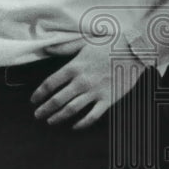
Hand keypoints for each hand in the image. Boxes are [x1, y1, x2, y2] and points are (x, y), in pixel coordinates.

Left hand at [30, 36, 147, 129]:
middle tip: (37, 115)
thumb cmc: (110, 44)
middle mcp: (82, 81)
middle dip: (44, 109)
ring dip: (58, 117)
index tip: (33, 100)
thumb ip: (64, 47)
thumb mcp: (84, 42)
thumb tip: (47, 49)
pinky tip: (74, 126)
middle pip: (57, 100)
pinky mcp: (108, 100)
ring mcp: (95, 92)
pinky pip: (91, 116)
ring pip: (71, 109)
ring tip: (50, 121)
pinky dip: (81, 124)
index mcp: (74, 66)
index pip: (50, 83)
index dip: (39, 93)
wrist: (135, 51)